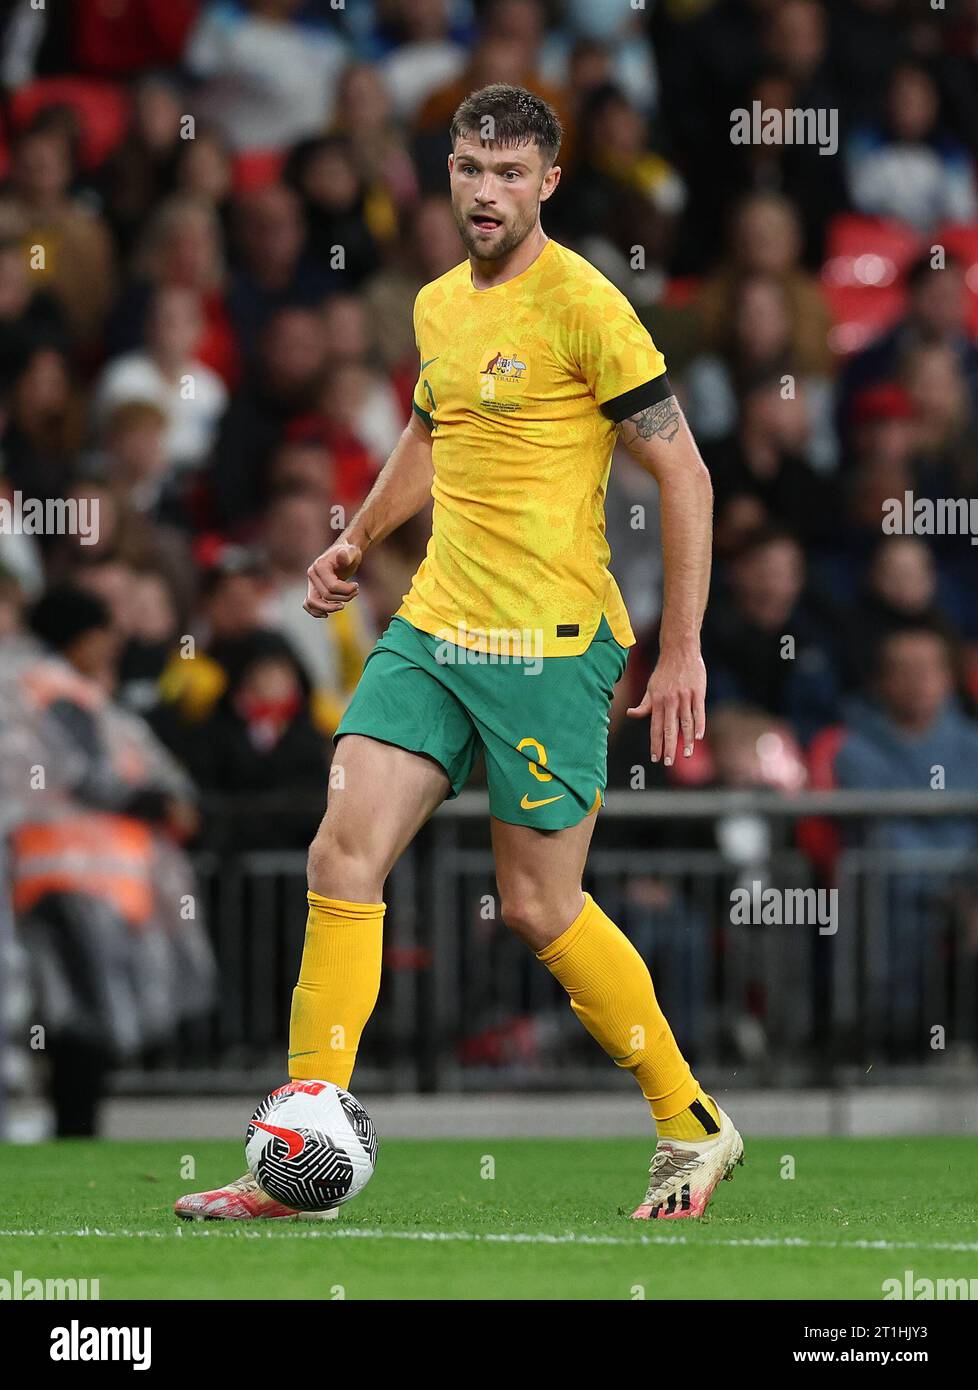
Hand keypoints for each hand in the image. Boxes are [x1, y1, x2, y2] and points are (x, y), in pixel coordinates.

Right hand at [303, 540, 361, 617]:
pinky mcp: (313, 589)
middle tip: (356, 592)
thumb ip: (347, 555)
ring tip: (343, 605)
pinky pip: (308, 604)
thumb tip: (342, 555)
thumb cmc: (349, 553)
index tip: (357, 586)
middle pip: (326, 595)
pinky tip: (327, 615)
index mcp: (320, 566)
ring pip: (314, 603)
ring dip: (330, 608)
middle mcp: (312, 574)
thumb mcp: (351, 553)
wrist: (344, 554)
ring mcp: (311, 582)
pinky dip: (316, 611)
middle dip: (344, 597)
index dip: (346, 590)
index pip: (332, 587)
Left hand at [627, 644, 705, 765]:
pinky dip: (699, 725)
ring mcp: (684, 697)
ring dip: (686, 740)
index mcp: (657, 701)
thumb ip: (644, 704)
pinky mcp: (698, 692)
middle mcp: (670, 701)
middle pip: (670, 728)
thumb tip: (631, 714)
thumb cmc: (664, 671)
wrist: (679, 650)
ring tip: (686, 754)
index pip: (655, 727)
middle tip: (668, 762)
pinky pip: (698, 712)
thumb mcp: (651, 687)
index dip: (655, 744)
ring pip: (686, 723)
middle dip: (669, 747)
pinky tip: (699, 737)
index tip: (656, 758)